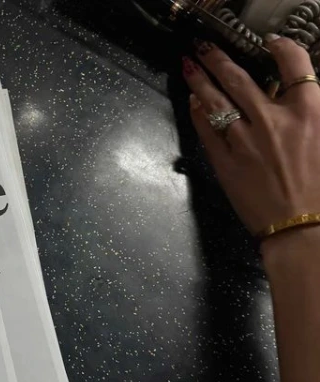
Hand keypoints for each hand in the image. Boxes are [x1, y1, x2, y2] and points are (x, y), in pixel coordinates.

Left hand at [182, 36, 319, 237]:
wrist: (300, 226)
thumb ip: (310, 113)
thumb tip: (297, 98)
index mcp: (307, 111)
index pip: (293, 64)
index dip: (281, 47)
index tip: (269, 42)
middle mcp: (272, 119)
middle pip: (239, 78)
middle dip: (218, 58)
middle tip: (203, 47)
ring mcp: (244, 140)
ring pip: (216, 101)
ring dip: (199, 80)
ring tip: (189, 65)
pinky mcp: (224, 162)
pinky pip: (206, 130)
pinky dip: (198, 113)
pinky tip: (192, 102)